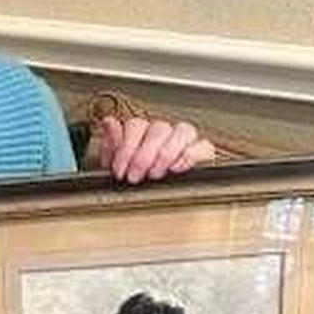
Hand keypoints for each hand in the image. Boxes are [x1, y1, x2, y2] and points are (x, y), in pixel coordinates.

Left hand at [98, 116, 214, 183]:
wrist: (141, 191)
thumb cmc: (129, 176)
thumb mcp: (114, 163)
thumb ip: (111, 142)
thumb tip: (109, 122)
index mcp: (140, 131)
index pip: (136, 125)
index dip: (126, 147)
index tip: (119, 169)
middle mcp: (162, 131)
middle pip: (159, 129)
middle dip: (144, 156)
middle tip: (135, 176)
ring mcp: (182, 140)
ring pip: (183, 131)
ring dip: (167, 153)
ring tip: (155, 173)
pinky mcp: (200, 152)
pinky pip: (203, 146)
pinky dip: (190, 155)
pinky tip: (176, 167)